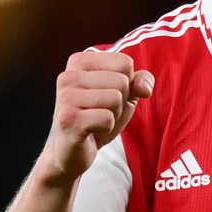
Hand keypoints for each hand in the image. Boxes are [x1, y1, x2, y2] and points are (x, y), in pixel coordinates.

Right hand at [47, 51, 153, 182]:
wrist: (72, 151)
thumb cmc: (98, 116)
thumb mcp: (124, 94)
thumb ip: (139, 81)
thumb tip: (145, 87)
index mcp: (80, 61)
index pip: (125, 63)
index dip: (126, 83)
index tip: (107, 95)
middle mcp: (69, 75)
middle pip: (122, 81)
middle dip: (120, 101)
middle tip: (101, 111)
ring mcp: (66, 97)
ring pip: (116, 99)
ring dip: (113, 115)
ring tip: (96, 120)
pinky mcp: (68, 119)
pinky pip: (107, 118)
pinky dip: (107, 127)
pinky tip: (91, 130)